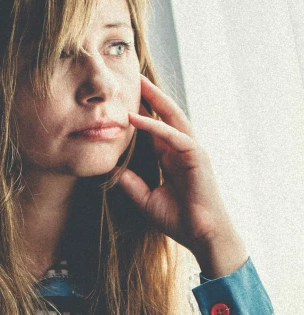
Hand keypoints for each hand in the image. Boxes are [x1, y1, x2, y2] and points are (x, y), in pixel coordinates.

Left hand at [117, 75, 247, 276]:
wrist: (202, 236)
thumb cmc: (179, 221)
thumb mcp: (146, 199)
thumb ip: (131, 184)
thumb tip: (113, 170)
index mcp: (171, 158)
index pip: (154, 129)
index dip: (140, 113)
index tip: (121, 100)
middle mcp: (182, 150)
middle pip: (165, 116)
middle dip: (150, 96)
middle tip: (132, 78)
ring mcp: (192, 151)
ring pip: (172, 118)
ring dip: (155, 100)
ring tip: (138, 83)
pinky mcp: (197, 157)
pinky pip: (174, 136)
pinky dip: (155, 126)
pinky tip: (136, 118)